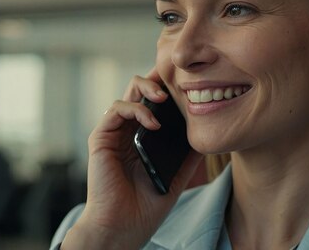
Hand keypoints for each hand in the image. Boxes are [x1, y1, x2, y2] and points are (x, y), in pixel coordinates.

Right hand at [62, 71, 202, 248]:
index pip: (155, 103)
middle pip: (140, 90)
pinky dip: (136, 109)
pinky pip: (117, 109)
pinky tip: (153, 123)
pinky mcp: (101, 138)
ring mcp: (114, 133)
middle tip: (176, 81)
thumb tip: (208, 136)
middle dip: (159, 80)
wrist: (122, 228)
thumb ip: (188, 156)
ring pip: (128, 92)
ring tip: (165, 99)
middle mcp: (127, 131)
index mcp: (143, 137)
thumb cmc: (145, 207)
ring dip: (148, 89)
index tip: (188, 84)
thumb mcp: (176, 177)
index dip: (168, 89)